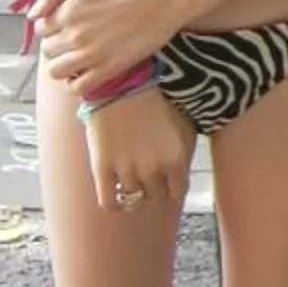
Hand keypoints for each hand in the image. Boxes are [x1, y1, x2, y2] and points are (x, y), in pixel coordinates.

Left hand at [30, 0, 177, 102]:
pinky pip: (78, 87)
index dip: (53, 28)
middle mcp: (74, 34)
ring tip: (79, 60)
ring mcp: (90, 54)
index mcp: (67, 12)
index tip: (68, 27)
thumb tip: (33, 16)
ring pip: (56, 72)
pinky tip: (88, 73)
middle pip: (48, 51)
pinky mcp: (108, 69)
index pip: (42, 29)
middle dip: (58, 47)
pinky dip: (78, 83)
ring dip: (64, 67)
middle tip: (77, 43)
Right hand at [81, 93, 190, 215]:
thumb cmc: (154, 98)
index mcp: (177, 161)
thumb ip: (184, 150)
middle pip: (155, 198)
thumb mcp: (183, 124)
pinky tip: (113, 193)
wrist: (121, 82)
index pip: (177, 192)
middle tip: (146, 180)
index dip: (170, 188)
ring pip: (132, 200)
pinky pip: (108, 202)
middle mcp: (154, 171)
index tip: (165, 183)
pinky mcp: (103, 170)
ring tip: (129, 181)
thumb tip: (183, 169)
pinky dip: (112, 203)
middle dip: (152, 190)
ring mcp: (127, 172)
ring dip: (132, 193)